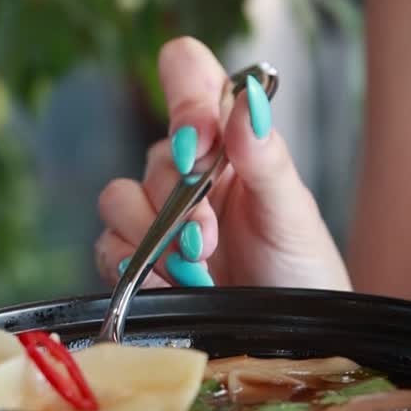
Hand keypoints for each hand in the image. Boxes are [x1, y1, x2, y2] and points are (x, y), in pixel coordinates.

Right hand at [95, 37, 350, 290]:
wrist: (289, 338)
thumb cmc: (302, 270)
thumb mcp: (293, 212)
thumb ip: (266, 154)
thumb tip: (247, 97)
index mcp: (229, 138)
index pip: (187, 73)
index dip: (185, 96)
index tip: (199, 142)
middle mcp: (189, 170)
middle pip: (154, 154)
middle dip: (182, 200)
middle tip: (212, 238)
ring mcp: (160, 215)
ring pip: (119, 198)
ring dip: (157, 236)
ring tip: (200, 268)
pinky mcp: (138, 260)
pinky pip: (108, 247)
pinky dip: (136, 268)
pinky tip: (174, 284)